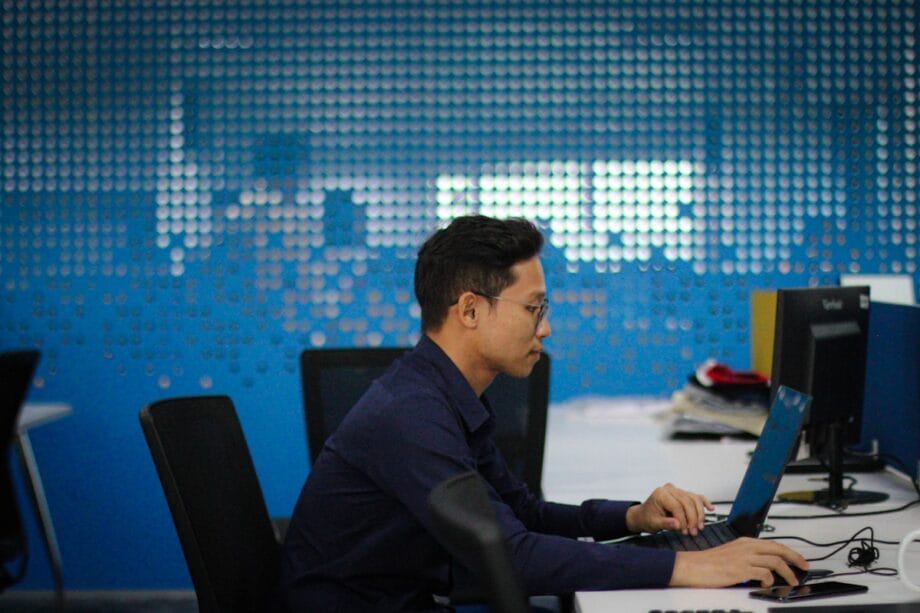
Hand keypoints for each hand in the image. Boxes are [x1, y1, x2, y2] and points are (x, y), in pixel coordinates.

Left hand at [625, 482, 712, 534]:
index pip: (676, 506)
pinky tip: (710, 508)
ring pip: (694, 499)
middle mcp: (670, 489)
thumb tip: (678, 524)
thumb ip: (666, 523)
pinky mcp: (683, 494)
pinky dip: (703, 502)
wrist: (644, 515)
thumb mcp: (654, 523)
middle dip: (692, 518)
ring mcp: (677, 490)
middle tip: (694, 532)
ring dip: (699, 514)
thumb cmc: (647, 518)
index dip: (683, 520)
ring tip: (699, 527)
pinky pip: (695, 496)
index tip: (684, 531)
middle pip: (687, 502)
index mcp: (661, 494)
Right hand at [669, 537, 809, 587]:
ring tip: (792, 580)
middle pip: (778, 548)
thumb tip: (763, 569)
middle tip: (805, 567)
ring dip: (787, 572)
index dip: (789, 552)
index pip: (773, 544)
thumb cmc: (707, 563)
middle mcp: (746, 546)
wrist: (691, 566)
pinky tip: (768, 583)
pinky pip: (764, 572)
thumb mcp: (730, 555)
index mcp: (744, 542)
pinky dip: (770, 579)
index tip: (798, 560)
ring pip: (775, 560)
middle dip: (795, 558)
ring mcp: (744, 557)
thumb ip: (747, 558)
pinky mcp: (740, 568)